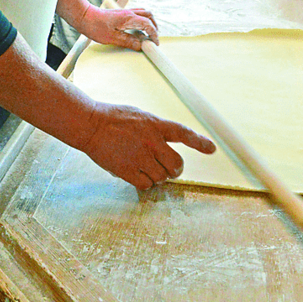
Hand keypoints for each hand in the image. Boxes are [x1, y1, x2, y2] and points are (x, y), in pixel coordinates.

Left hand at [80, 4, 158, 48]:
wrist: (84, 16)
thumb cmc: (95, 26)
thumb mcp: (112, 38)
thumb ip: (128, 42)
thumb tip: (140, 46)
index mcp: (129, 18)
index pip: (148, 24)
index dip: (154, 34)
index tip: (155, 43)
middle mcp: (129, 13)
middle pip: (149, 15)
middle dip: (155, 26)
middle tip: (154, 38)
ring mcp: (125, 11)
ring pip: (143, 13)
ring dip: (149, 22)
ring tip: (148, 34)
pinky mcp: (120, 13)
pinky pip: (136, 14)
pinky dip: (141, 20)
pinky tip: (137, 29)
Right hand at [80, 102, 214, 189]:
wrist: (90, 125)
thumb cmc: (113, 118)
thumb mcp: (139, 116)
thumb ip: (155, 129)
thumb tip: (166, 144)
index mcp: (154, 124)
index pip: (183, 133)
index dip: (199, 142)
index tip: (212, 149)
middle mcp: (151, 141)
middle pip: (176, 165)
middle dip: (174, 170)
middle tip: (168, 169)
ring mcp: (140, 156)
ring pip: (162, 178)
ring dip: (157, 176)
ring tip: (144, 166)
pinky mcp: (128, 170)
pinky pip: (146, 185)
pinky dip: (144, 183)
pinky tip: (136, 173)